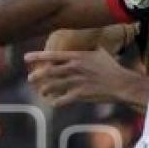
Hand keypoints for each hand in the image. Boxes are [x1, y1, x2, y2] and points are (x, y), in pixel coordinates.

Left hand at [25, 48, 146, 107]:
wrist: (122, 84)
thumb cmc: (113, 68)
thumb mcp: (102, 54)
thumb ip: (94, 49)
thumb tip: (95, 44)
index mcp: (78, 57)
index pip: (53, 55)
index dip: (38, 56)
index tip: (26, 57)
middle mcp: (74, 68)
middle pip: (49, 71)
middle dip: (37, 75)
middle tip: (30, 78)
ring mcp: (76, 81)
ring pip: (53, 86)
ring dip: (45, 89)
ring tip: (41, 92)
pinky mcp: (80, 94)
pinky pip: (62, 99)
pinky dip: (56, 101)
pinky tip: (53, 103)